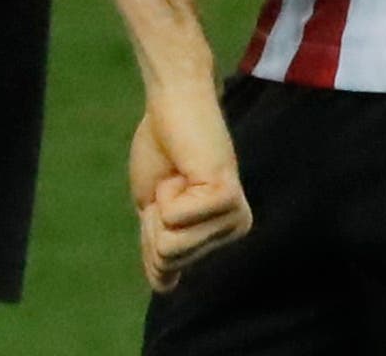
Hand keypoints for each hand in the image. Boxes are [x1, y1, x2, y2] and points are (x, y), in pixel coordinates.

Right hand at [128, 80, 250, 291]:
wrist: (171, 102)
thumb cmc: (162, 148)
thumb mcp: (154, 207)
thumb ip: (160, 246)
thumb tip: (165, 285)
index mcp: (220, 233)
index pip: (166, 267)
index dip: (150, 229)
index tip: (165, 191)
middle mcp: (235, 228)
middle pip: (169, 257)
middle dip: (155, 217)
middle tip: (172, 180)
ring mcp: (234, 215)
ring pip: (171, 244)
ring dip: (162, 203)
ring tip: (180, 173)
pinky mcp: (226, 197)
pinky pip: (175, 220)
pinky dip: (167, 192)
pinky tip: (185, 168)